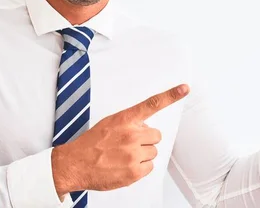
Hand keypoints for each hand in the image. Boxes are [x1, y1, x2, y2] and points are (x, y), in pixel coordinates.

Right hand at [51, 84, 189, 194]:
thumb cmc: (91, 144)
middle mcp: (131, 134)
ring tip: (123, 157)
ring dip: (142, 155)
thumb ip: (129, 122)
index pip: (152, 104)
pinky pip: (149, 167)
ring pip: (153, 152)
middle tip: (129, 145)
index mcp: (124, 119)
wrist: (75, 164)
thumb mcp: (109, 124)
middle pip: (156, 135)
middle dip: (146, 140)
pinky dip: (140, 169)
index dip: (171, 95)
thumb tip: (144, 126)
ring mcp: (133, 153)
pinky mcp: (134, 171)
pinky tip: (125, 166)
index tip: (185, 88)